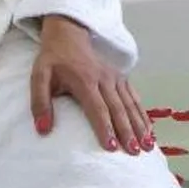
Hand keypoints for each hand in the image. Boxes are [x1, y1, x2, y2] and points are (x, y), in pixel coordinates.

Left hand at [29, 16, 152, 152]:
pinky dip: (143, 114)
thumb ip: (39, 103)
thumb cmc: (53, 60)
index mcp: (84, 81)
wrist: (69, 35)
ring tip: (148, 146)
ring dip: (140, 125)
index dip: (105, 128)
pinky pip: (134, 97)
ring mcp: (115, 78)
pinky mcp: (121, 77)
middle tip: (135, 152)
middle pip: (119, 109)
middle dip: (128, 132)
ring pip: (130, 104)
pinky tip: (149, 130)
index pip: (97, 109)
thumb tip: (43, 129)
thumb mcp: (39, 77)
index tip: (112, 147)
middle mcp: (104, 79)